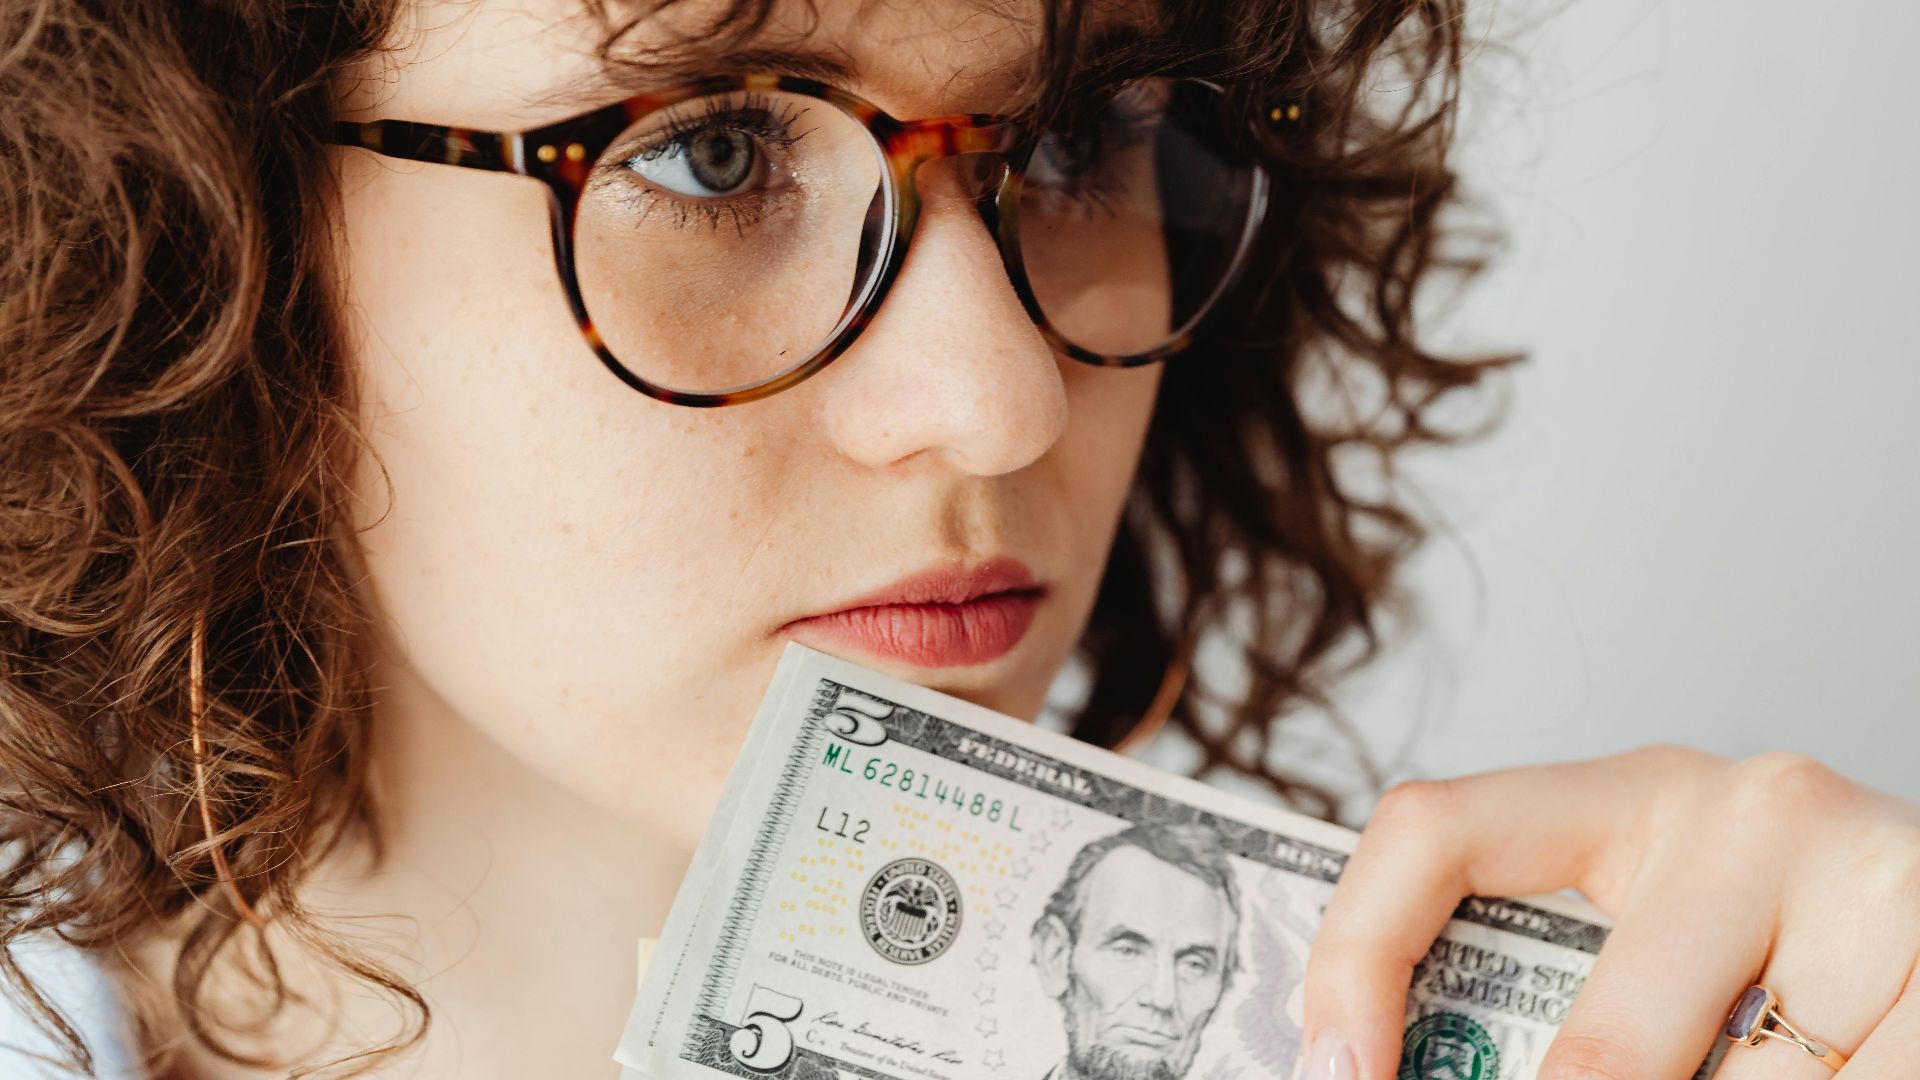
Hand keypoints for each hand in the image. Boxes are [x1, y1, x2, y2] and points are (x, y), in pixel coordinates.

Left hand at [1296, 746, 1919, 1078]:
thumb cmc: (1799, 957)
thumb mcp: (1670, 940)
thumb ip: (1559, 994)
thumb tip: (1371, 1074)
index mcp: (1636, 795)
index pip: (1433, 829)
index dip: (1353, 955)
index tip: (1332, 1073)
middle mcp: (1749, 814)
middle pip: (1597, 1055)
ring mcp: (1867, 890)